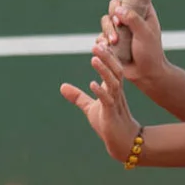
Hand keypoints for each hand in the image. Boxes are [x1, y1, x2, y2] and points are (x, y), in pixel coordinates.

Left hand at [59, 40, 143, 162]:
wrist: (122, 142)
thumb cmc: (109, 123)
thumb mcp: (90, 107)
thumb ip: (78, 96)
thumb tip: (62, 87)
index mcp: (112, 89)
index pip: (112, 68)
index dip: (107, 56)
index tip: (99, 42)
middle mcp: (116, 93)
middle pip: (115, 70)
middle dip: (107, 58)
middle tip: (97, 44)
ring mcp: (115, 103)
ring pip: (112, 82)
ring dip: (103, 70)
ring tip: (94, 59)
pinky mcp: (111, 114)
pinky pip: (107, 100)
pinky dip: (100, 91)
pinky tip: (92, 84)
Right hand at [100, 0, 168, 85]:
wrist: (146, 74)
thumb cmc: (151, 52)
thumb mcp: (145, 33)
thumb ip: (134, 19)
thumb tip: (119, 8)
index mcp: (143, 11)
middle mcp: (130, 17)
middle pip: (114, 5)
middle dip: (113, 15)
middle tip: (119, 25)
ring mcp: (120, 29)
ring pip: (105, 20)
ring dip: (107, 30)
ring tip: (114, 42)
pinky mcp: (111, 41)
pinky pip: (100, 36)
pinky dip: (102, 41)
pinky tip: (107, 48)